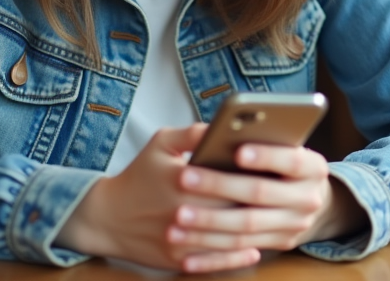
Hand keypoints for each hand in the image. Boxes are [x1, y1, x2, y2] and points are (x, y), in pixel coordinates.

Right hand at [55, 124, 256, 272]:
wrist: (107, 217)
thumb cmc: (138, 175)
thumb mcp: (160, 144)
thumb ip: (192, 133)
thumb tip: (224, 126)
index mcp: (183, 180)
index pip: (231, 179)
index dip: (256, 176)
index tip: (276, 170)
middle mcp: (184, 212)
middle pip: (234, 209)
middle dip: (260, 204)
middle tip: (282, 196)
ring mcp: (183, 240)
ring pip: (229, 239)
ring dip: (254, 233)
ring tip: (274, 223)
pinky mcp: (179, 261)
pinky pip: (216, 262)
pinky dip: (238, 258)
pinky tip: (254, 249)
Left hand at [165, 143, 368, 254]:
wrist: (309, 196)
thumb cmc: (284, 161)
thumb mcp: (286, 143)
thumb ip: (264, 136)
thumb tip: (224, 133)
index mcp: (313, 167)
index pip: (291, 160)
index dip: (265, 156)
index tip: (237, 151)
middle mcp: (308, 198)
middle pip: (261, 193)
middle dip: (220, 186)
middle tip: (185, 178)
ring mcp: (295, 225)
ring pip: (246, 227)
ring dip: (209, 224)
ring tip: (179, 216)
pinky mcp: (278, 244)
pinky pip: (240, 250)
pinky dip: (211, 254)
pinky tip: (185, 254)